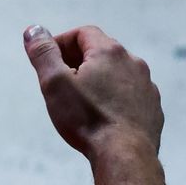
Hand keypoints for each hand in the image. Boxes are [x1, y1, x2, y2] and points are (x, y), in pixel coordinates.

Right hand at [24, 24, 163, 159]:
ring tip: (80, 101)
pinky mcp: (152, 106)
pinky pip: (130, 93)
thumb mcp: (54, 83)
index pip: (82, 33)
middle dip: (77, 61)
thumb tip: (34, 30)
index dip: (61, 43)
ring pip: (117, 73)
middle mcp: (133, 63)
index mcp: (109, 52)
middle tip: (59, 82)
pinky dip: (114, 97)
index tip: (48, 61)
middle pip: (101, 51)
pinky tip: (101, 115)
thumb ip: (43, 53)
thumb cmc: (87, 118)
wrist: (125, 154)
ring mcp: (146, 85)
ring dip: (98, 79)